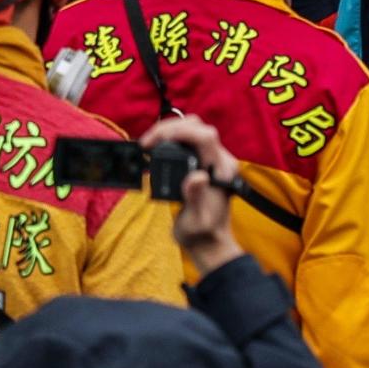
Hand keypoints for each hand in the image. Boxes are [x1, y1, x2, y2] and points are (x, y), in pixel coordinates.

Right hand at [140, 113, 246, 275]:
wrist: (208, 242)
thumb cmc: (202, 234)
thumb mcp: (196, 221)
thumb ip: (196, 198)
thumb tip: (197, 177)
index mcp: (221, 170)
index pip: (205, 136)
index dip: (180, 131)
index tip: (155, 141)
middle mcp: (219, 160)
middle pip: (197, 126)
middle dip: (169, 127)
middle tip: (147, 143)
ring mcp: (212, 159)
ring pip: (191, 128)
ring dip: (167, 130)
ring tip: (149, 145)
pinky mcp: (202, 161)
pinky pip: (186, 139)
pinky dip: (168, 138)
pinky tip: (155, 148)